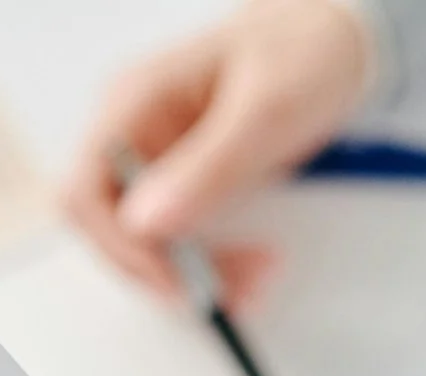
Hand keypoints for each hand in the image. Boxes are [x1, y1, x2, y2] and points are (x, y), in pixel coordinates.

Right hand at [63, 0, 374, 306]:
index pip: (87, 192)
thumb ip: (206, 167)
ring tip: (249, 281)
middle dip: (163, 268)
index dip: (121, 246)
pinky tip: (244, 267)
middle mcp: (132, 130)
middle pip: (111, 226)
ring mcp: (155, 157)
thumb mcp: (263, 112)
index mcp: (134, 101)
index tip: (174, 278)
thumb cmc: (304, 51)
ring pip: (143, 241)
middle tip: (224, 289)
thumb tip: (144, 221)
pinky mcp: (182, 179)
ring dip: (188, 274)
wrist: (338, 36)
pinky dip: (206, 263)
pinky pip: (176, 236)